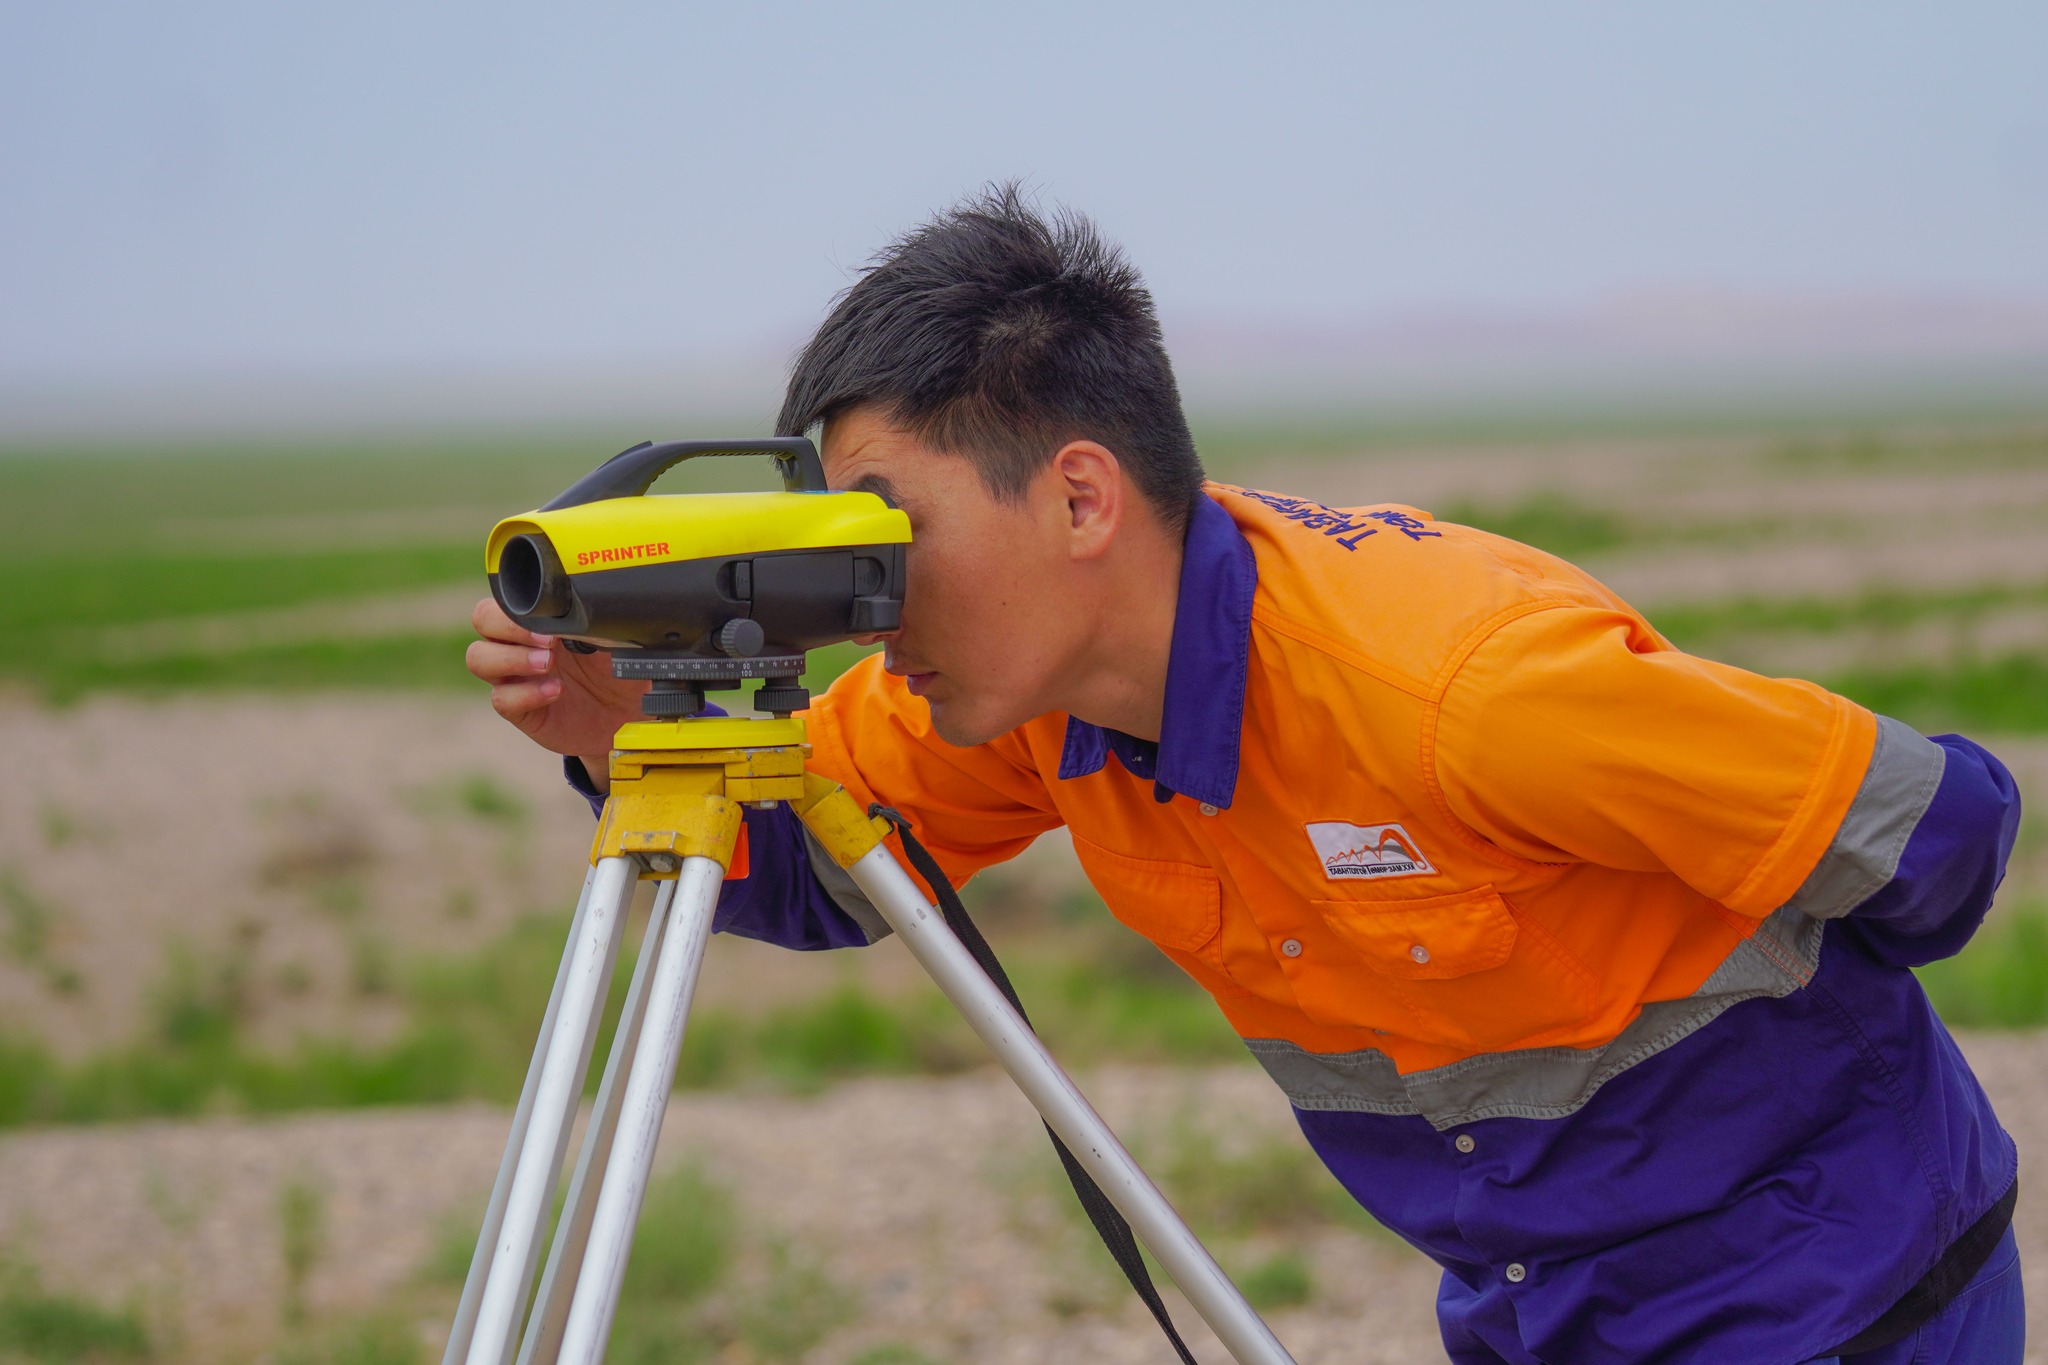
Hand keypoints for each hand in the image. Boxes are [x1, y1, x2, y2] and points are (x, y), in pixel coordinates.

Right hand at [465, 597, 646, 783]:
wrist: (627, 715)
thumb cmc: (615, 672)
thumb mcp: (613, 640)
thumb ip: (595, 621)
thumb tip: (590, 605)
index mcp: (539, 621)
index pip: (506, 598)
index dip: (518, 605)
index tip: (552, 616)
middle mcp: (520, 644)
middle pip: (483, 619)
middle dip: (508, 626)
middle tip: (548, 641)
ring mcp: (516, 677)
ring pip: (479, 658)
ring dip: (511, 658)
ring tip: (548, 664)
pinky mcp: (520, 710)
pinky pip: (502, 699)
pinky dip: (526, 693)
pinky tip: (555, 691)